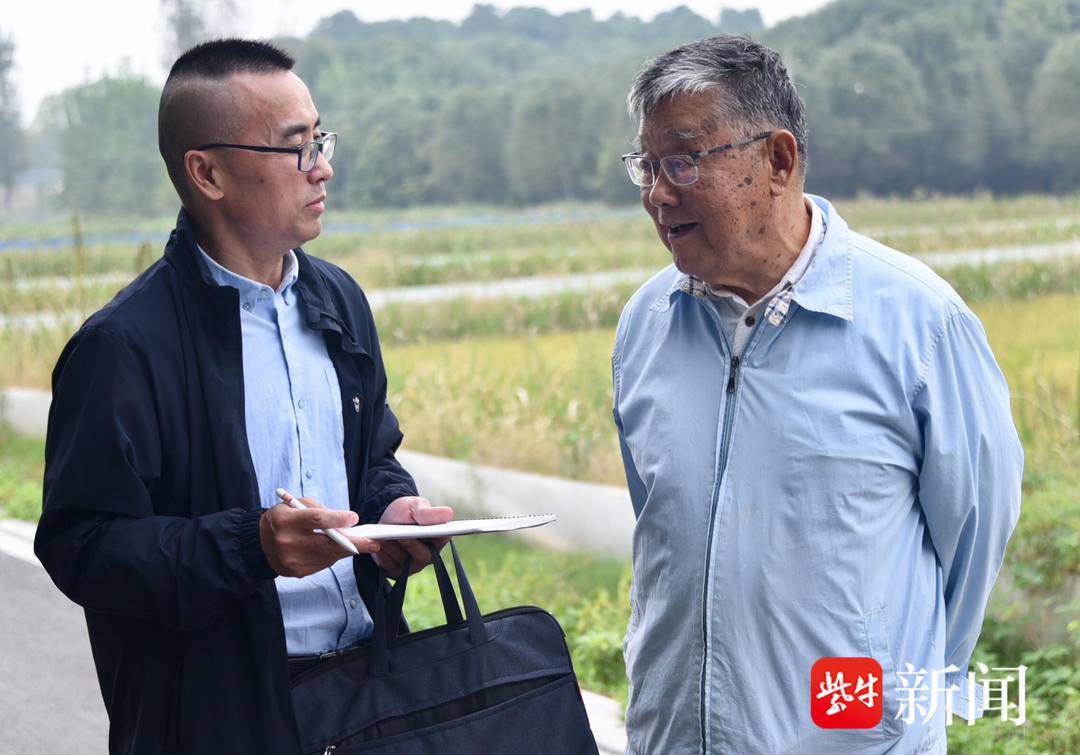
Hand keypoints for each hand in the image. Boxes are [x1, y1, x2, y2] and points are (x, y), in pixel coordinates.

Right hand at [259, 498, 378, 577]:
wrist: (261, 543)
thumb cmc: (284, 518)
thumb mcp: (296, 504)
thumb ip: (320, 510)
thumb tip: (346, 522)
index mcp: (286, 520)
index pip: (316, 520)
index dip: (337, 519)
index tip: (354, 518)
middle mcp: (287, 542)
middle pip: (325, 544)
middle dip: (353, 544)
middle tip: (373, 543)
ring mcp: (291, 560)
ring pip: (327, 557)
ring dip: (346, 550)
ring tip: (362, 545)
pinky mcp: (297, 572)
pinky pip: (323, 564)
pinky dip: (334, 556)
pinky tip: (339, 550)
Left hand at [372, 496, 453, 578]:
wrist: (384, 519)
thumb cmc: (405, 512)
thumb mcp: (415, 506)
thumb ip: (428, 513)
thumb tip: (449, 514)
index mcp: (439, 536)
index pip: (445, 538)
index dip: (440, 536)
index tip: (430, 532)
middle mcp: (429, 554)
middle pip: (424, 555)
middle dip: (411, 545)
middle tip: (402, 536)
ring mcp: (413, 565)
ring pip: (405, 562)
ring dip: (394, 549)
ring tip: (384, 538)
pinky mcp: (397, 571)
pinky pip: (391, 568)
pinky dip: (384, 556)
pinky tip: (378, 546)